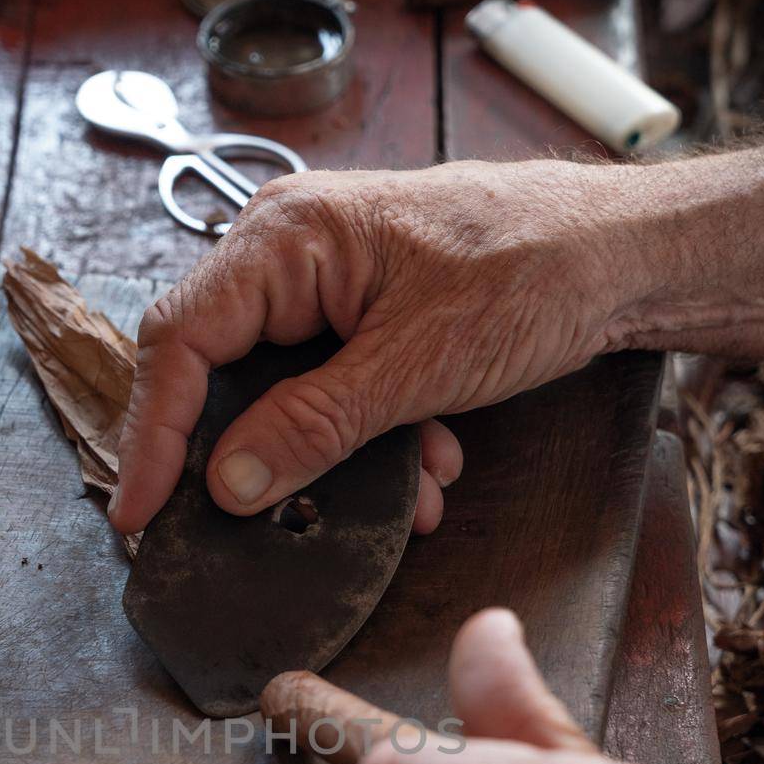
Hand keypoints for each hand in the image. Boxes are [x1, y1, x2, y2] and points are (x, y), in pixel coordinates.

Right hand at [111, 161, 625, 536]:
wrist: (622, 256)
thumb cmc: (533, 273)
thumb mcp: (416, 366)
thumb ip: (315, 426)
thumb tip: (230, 484)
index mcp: (286, 239)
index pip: (180, 342)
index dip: (152, 435)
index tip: (142, 514)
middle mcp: (290, 254)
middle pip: (220, 374)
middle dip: (261, 458)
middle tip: (259, 525)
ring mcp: (325, 285)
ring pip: (282, 395)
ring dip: (335, 460)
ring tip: (407, 495)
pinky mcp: (360, 317)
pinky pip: (331, 392)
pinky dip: (372, 442)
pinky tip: (430, 465)